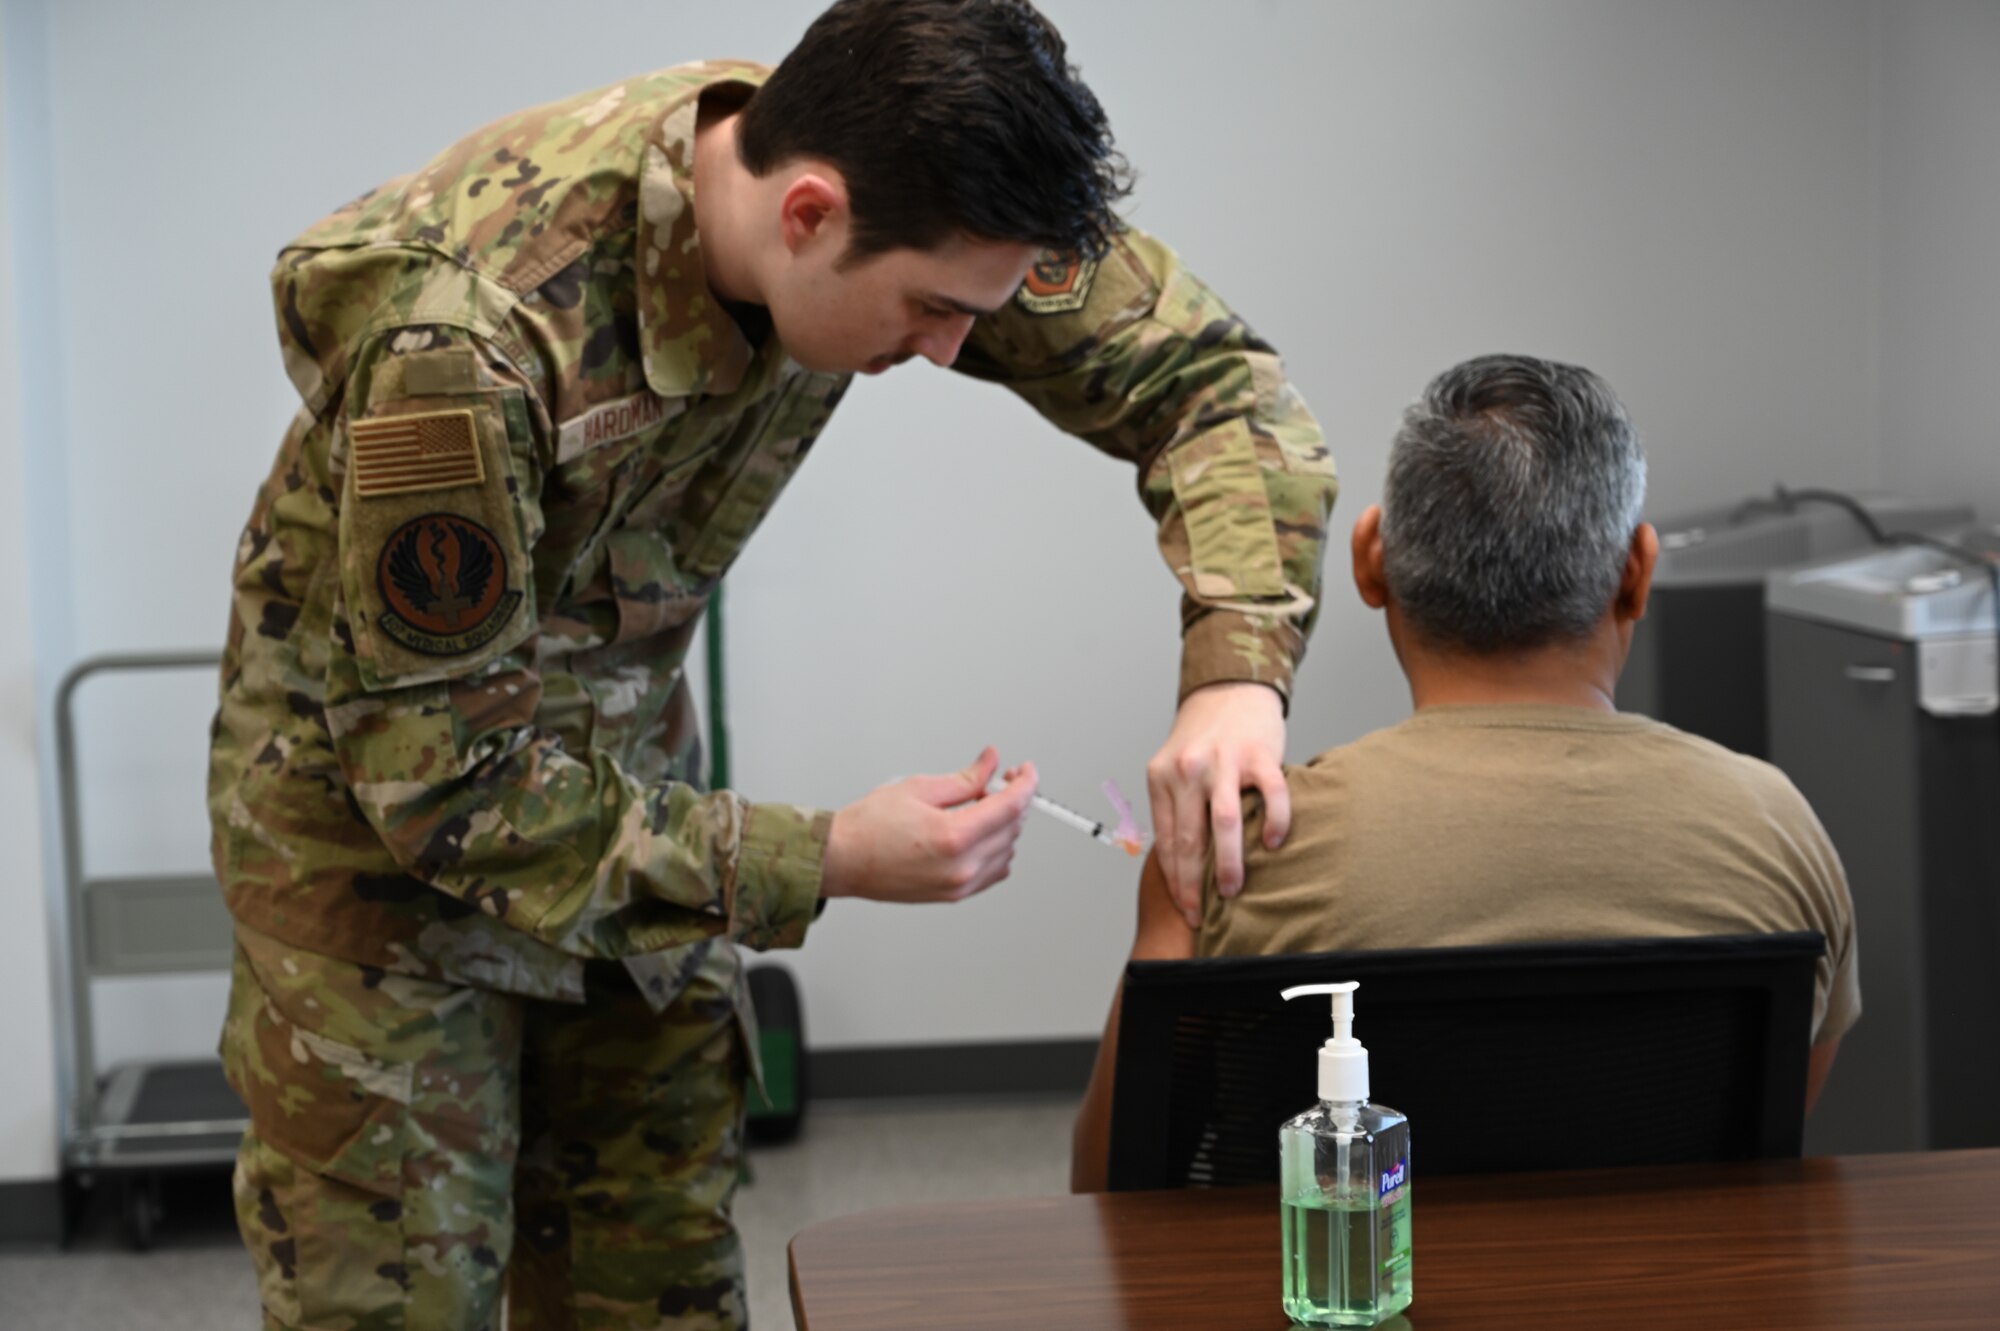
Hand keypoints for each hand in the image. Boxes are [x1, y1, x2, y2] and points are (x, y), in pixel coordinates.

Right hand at [821, 747, 1038, 903]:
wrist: (843, 860)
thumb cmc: (868, 826)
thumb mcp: (919, 788)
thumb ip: (964, 778)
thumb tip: (990, 763)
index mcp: (953, 836)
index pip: (1011, 807)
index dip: (1025, 784)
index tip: (1025, 771)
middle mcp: (962, 866)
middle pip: (1013, 828)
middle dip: (1014, 800)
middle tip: (999, 781)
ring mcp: (960, 885)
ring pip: (1008, 850)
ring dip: (1004, 825)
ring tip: (979, 807)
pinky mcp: (954, 895)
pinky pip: (994, 871)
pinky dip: (996, 849)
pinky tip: (978, 832)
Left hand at [1145, 682, 1289, 927]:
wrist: (1230, 689)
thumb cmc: (1203, 737)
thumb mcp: (1174, 767)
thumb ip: (1176, 807)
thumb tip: (1180, 865)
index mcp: (1163, 777)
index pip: (1166, 840)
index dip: (1174, 879)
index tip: (1183, 908)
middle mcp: (1189, 769)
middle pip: (1190, 839)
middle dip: (1194, 884)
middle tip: (1201, 914)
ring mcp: (1224, 761)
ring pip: (1223, 823)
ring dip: (1229, 863)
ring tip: (1233, 890)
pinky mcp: (1259, 754)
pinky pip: (1270, 796)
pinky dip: (1273, 823)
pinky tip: (1272, 843)